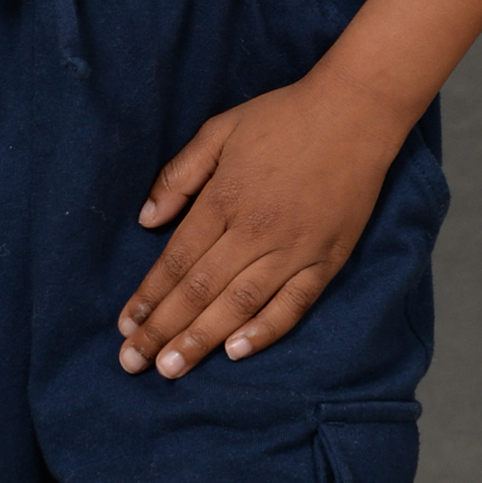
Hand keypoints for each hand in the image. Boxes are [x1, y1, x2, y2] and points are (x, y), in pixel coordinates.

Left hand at [119, 76, 404, 377]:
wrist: (356, 113)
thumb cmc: (283, 117)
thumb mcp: (220, 130)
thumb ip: (180, 175)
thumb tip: (146, 219)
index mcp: (224, 200)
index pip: (177, 260)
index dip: (149, 296)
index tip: (125, 325)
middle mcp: (254, 231)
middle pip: (200, 290)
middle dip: (163, 329)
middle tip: (133, 363)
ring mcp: (293, 250)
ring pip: (239, 305)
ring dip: (201, 340)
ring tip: (171, 369)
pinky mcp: (326, 260)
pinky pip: (293, 305)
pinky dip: (264, 331)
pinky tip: (236, 353)